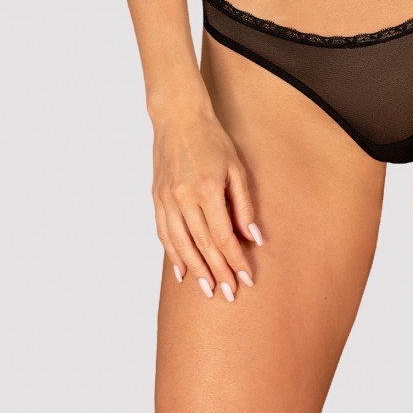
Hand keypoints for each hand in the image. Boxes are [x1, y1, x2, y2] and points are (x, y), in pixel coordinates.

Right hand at [151, 102, 261, 302]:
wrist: (179, 118)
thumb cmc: (212, 140)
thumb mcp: (236, 168)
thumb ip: (244, 205)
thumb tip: (255, 238)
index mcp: (208, 189)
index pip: (223, 236)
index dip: (235, 260)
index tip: (246, 278)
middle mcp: (184, 197)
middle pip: (203, 245)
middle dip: (218, 272)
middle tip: (229, 294)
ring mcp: (167, 199)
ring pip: (181, 245)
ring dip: (196, 270)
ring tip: (208, 289)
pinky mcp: (157, 198)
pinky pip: (164, 234)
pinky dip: (173, 255)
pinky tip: (182, 271)